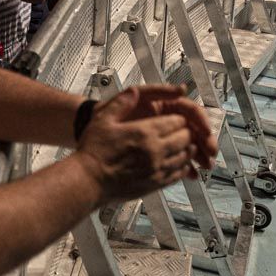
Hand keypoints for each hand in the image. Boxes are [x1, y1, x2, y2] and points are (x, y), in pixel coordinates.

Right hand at [76, 85, 217, 200]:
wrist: (88, 181)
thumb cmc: (93, 151)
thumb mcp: (103, 119)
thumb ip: (122, 103)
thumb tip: (135, 91)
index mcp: (144, 133)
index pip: (176, 122)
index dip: (180, 118)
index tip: (177, 117)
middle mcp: (155, 151)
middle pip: (185, 138)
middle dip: (187, 132)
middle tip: (184, 129)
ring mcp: (157, 169)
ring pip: (185, 157)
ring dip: (187, 149)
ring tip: (184, 145)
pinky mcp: (155, 184)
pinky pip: (178, 174)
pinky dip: (183, 167)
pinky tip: (180, 163)